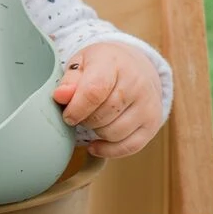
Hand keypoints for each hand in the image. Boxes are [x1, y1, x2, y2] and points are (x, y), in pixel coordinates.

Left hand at [53, 42, 163, 157]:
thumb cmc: (103, 66)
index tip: (68, 115)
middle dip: (85, 120)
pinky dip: (108, 150)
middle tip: (82, 113)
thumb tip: (60, 96)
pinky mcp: (152, 123)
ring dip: (97, 132)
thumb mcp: (82, 63)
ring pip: (113, 134)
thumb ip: (69, 81)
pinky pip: (128, 147)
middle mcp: (136, 83)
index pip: (93, 92)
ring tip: (94, 119)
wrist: (135, 66)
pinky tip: (97, 143)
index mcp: (114, 63)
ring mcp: (148, 104)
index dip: (75, 109)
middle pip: (101, 116)